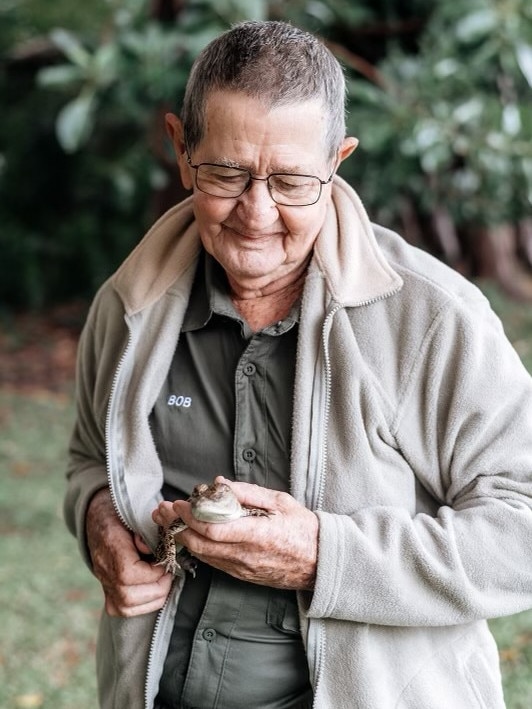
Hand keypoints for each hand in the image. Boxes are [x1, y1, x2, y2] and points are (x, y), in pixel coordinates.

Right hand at [86, 488, 172, 616]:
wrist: (100, 518)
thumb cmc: (124, 514)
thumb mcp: (136, 514)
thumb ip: (146, 532)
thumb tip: (153, 551)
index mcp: (111, 544)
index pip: (128, 573)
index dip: (152, 573)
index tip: (165, 563)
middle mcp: (103, 567)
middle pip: (128, 596)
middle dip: (157, 589)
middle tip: (169, 575)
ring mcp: (103, 581)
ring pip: (126, 606)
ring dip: (152, 599)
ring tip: (163, 583)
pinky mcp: (106, 591)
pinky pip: (122, 609)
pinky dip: (142, 606)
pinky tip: (153, 592)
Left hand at [153, 477, 317, 589]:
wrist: (320, 564)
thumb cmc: (304, 529)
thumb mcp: (281, 502)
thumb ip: (248, 492)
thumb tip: (219, 483)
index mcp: (257, 535)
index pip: (214, 529)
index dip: (191, 517)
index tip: (178, 503)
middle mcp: (247, 556)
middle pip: (201, 544)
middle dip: (177, 527)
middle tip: (162, 511)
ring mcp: (243, 569)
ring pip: (204, 556)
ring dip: (182, 538)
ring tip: (167, 522)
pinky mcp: (242, 576)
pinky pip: (214, 562)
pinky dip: (197, 548)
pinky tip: (188, 536)